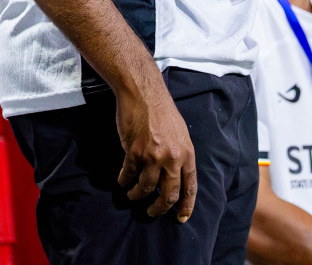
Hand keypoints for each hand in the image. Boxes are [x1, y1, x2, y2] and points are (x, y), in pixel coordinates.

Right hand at [115, 78, 196, 220]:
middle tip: (152, 212)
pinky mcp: (133, 151)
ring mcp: (152, 156)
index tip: (181, 218)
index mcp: (187, 155)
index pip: (189, 188)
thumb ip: (179, 155)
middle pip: (168, 194)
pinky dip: (124, 180)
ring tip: (132, 196)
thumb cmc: (162, 110)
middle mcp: (172, 159)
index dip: (185, 206)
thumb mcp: (180, 134)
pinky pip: (128, 174)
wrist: (143, 93)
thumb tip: (173, 173)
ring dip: (138, 195)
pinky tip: (122, 181)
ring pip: (146, 187)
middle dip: (160, 208)